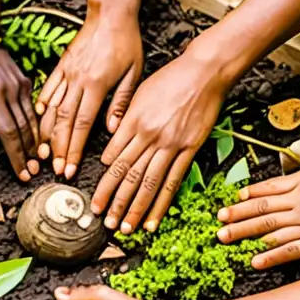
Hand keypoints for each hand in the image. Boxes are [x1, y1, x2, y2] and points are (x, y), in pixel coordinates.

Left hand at [0, 48, 38, 181]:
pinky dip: (36, 125)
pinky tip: (37, 139)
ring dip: (36, 142)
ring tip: (38, 160)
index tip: (22, 173)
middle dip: (29, 154)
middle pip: (24, 130)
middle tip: (33, 173)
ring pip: (33, 120)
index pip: (8, 134)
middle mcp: (10, 92)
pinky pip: (33, 108)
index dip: (16, 156)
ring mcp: (20, 86)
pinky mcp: (25, 81)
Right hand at [38, 13, 141, 178]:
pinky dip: (40, 106)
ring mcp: (66, 73)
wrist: (110, 12)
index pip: (81, 125)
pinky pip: (47, 89)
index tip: (69, 167)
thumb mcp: (133, 73)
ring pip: (51, 109)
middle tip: (54, 168)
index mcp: (97, 85)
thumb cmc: (126, 41)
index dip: (73, 149)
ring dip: (46, 133)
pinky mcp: (61, 65)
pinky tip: (36, 121)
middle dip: (57, 148)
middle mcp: (77, 81)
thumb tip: (112, 130)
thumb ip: (121, 102)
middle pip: (63, 122)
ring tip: (42, 152)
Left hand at [92, 54, 225, 232]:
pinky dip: (161, 203)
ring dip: (135, 209)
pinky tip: (154, 219)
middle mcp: (149, 135)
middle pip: (127, 175)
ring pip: (147, 183)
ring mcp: (170, 144)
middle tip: (104, 221)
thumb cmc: (170, 79)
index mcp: (133, 122)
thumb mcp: (139, 95)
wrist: (203, 72)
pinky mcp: (189, 149)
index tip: (97, 200)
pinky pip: (172, 181)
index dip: (104, 184)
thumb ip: (124, 122)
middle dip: (114, 202)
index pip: (114, 160)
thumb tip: (110, 150)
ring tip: (125, 228)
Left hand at [218, 161, 299, 268]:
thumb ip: (297, 179)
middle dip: (237, 218)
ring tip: (226, 240)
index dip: (244, 201)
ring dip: (246, 235)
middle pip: (262, 211)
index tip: (227, 206)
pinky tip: (256, 260)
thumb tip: (275, 184)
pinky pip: (293, 250)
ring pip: (272, 230)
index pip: (265, 193)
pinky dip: (272, 255)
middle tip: (218, 225)